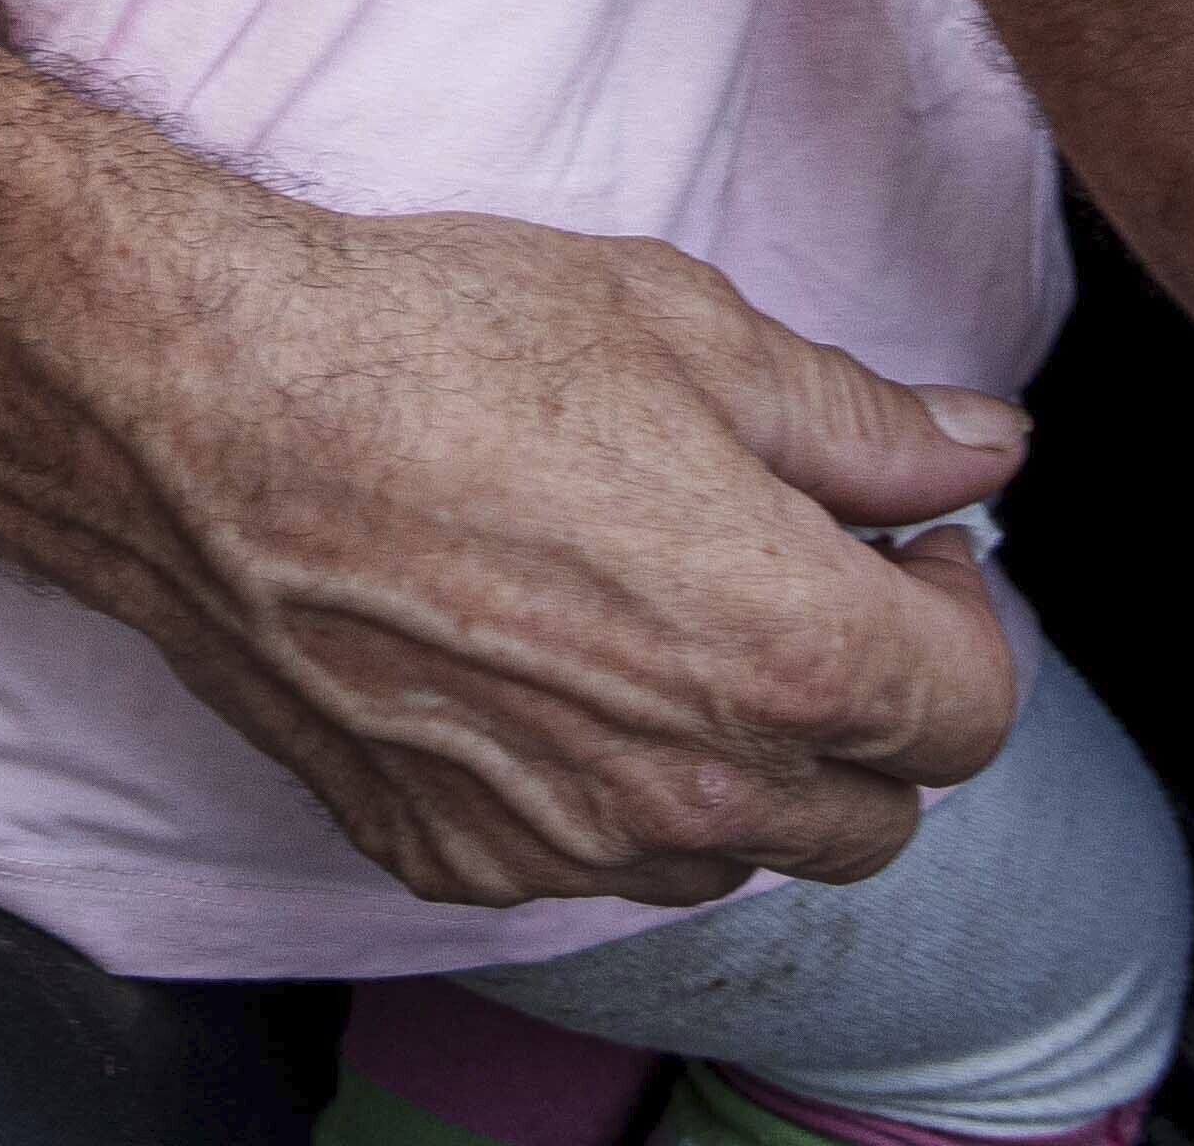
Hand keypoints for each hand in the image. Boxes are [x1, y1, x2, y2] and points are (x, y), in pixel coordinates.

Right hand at [49, 203, 1036, 912]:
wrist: (205, 413)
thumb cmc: (438, 348)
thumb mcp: (690, 331)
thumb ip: (864, 422)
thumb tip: (987, 449)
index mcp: (787, 651)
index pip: (974, 710)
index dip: (958, 610)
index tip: (899, 538)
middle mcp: (690, 788)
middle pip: (876, 819)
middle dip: (871, 706)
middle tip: (799, 576)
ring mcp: (564, 841)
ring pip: (733, 857)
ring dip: (743, 767)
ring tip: (661, 620)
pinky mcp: (450, 855)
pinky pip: (585, 862)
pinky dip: (601, 790)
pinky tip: (540, 663)